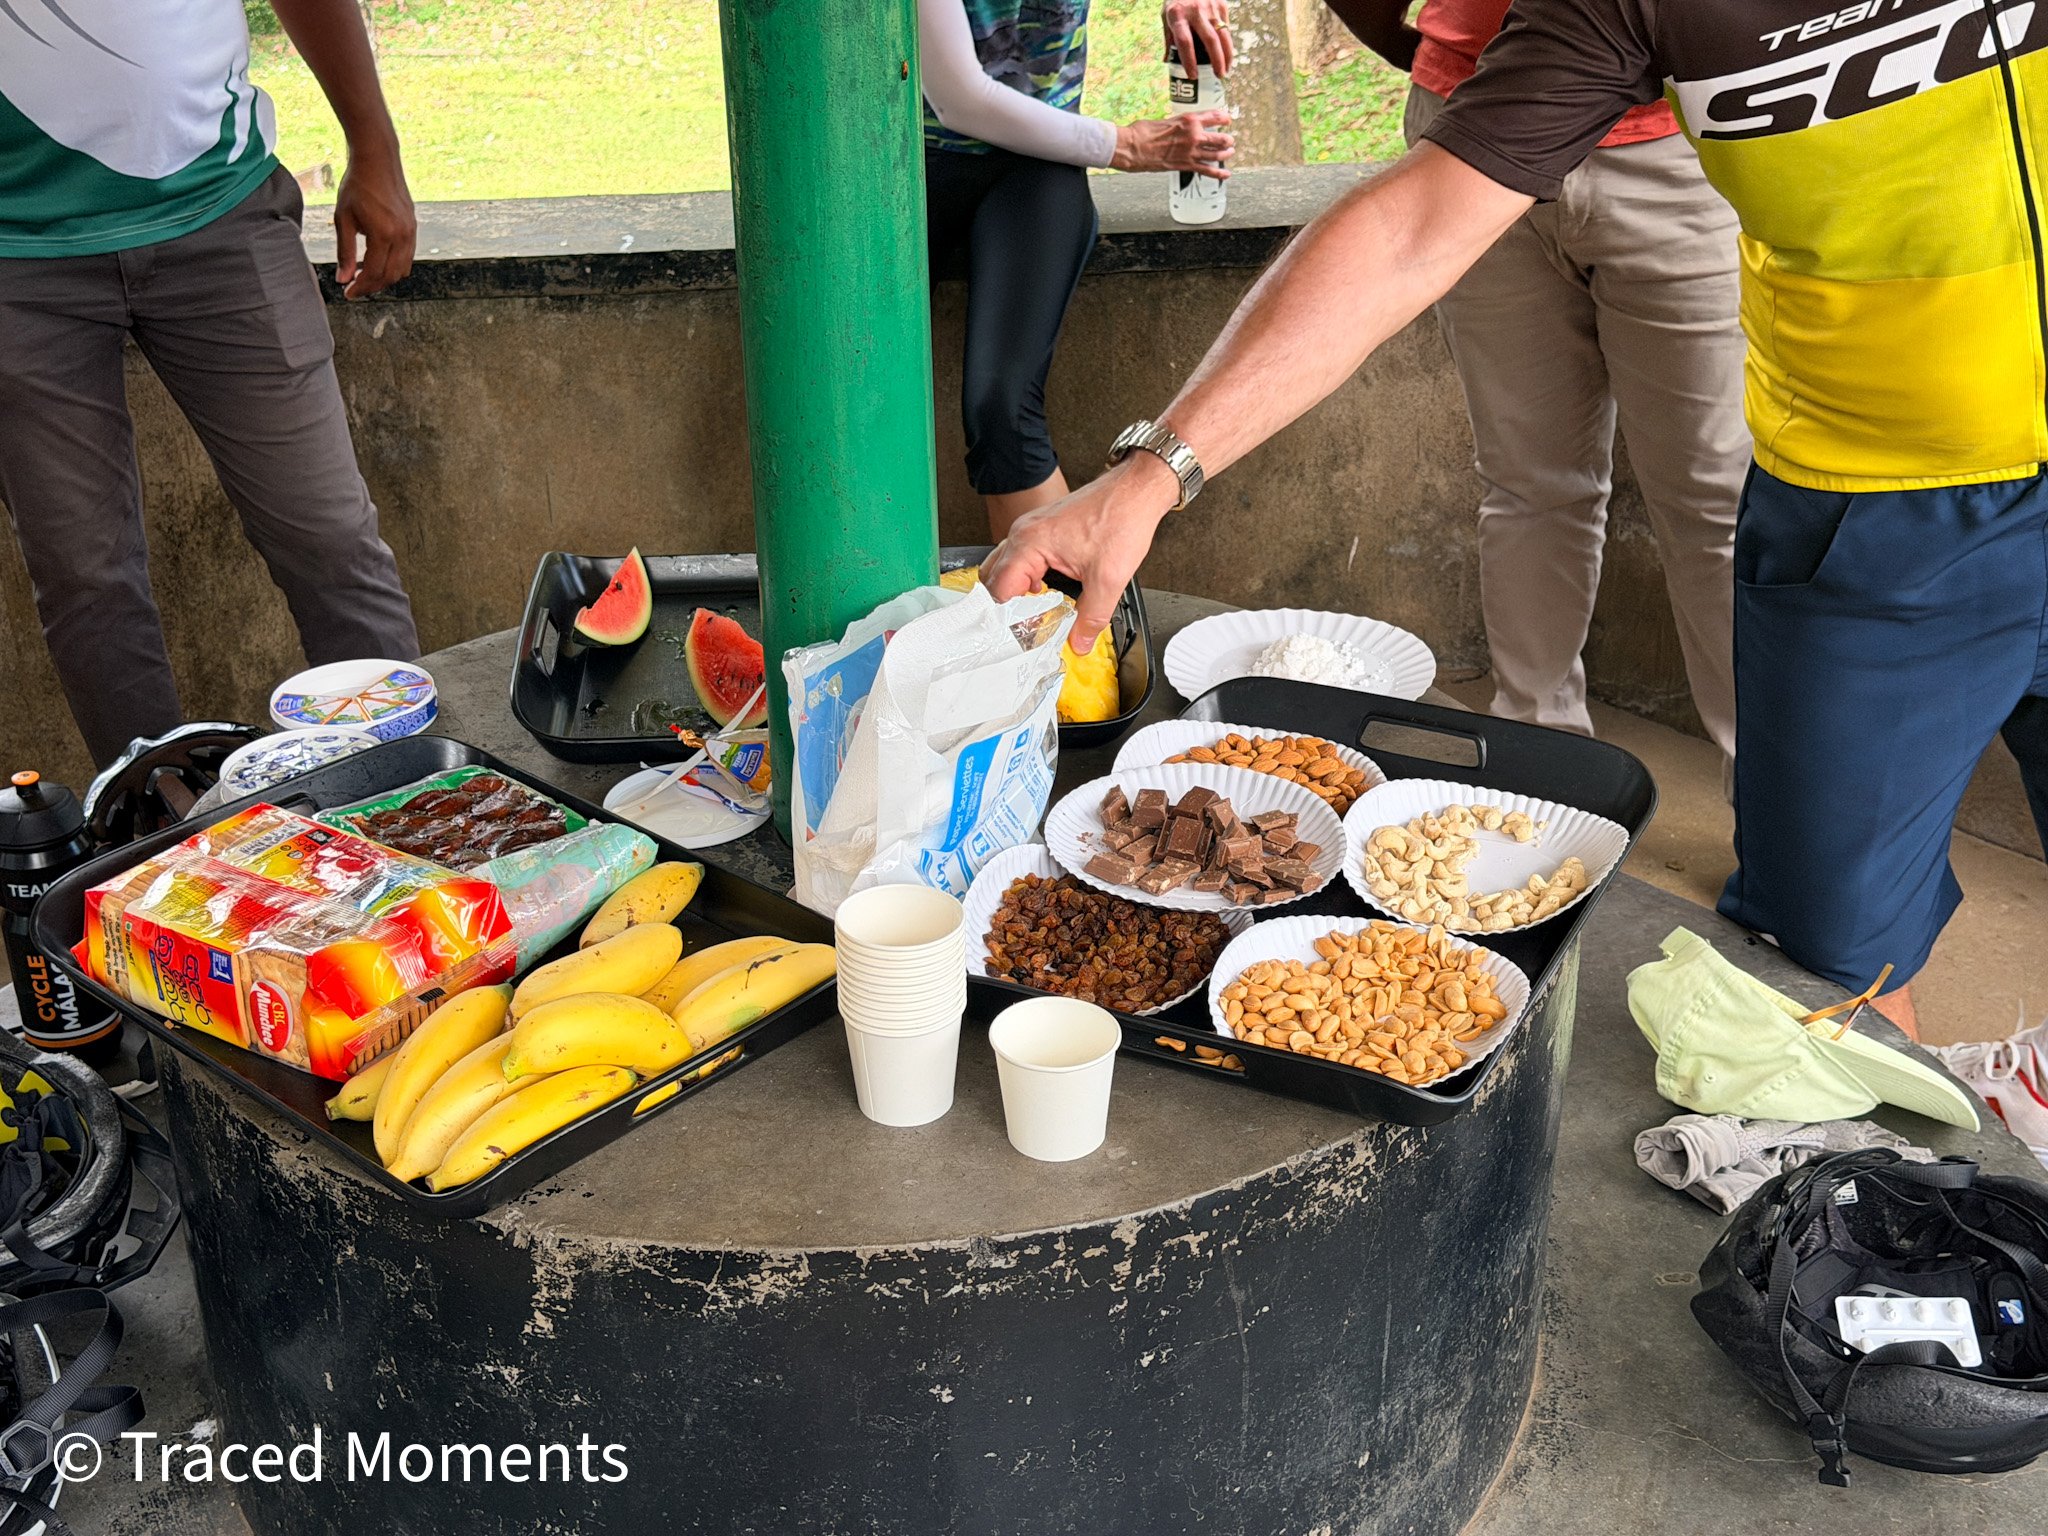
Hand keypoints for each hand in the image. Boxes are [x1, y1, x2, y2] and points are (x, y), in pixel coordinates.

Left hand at [334, 139, 415, 298]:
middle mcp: (402, 236)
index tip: (348, 293)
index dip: (360, 287)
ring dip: (385, 278)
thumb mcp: (343, 219)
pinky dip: (394, 266)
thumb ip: (344, 251)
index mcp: (383, 234)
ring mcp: (411, 232)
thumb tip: (343, 278)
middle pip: (390, 276)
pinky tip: (379, 262)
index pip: (373, 273)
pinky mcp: (413, 228)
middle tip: (355, 288)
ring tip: (366, 277)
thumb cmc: (357, 185)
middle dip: (372, 286)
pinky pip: (407, 257)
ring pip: (402, 270)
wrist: (378, 161)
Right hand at [985, 455, 1181, 653]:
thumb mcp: (1108, 579)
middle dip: (1005, 606)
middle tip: (1023, 628)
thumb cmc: (1122, 518)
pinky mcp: (1042, 529)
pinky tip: (1044, 591)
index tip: (1018, 634)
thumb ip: (1091, 617)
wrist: (1136, 491)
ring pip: (1006, 567)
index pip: (998, 589)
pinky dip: (1025, 577)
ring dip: (1015, 591)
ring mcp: (1031, 528)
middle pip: (993, 578)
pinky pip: (1020, 557)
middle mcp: (1024, 532)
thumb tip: (1079, 641)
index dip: (1005, 617)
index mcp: (1030, 542)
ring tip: (1034, 613)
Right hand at [1112, 111, 1234, 178]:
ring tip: (1229, 153)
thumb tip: (1179, 128)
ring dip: (1226, 154)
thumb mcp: (1165, 120)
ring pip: (1217, 154)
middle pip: (1220, 138)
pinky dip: (1219, 174)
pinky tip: (1226, 175)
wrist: (1133, 147)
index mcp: (1188, 119)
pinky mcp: (1186, 165)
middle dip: (1227, 140)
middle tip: (1229, 141)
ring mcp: (1191, 151)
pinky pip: (1207, 170)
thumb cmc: (1143, 133)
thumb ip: (1178, 125)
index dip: (1224, 118)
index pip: (1214, 116)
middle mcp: (1194, 135)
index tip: (1227, 119)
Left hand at [1162, 0, 1233, 74]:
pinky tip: (1226, 56)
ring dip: (1227, 55)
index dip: (1189, 61)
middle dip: (1216, 61)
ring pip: (1223, 35)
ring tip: (1226, 70)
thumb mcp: (1166, 15)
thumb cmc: (1176, 0)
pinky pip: (1226, 28)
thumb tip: (1168, 62)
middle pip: (1210, 40)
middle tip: (1219, 76)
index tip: (1193, 76)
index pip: (1184, 42)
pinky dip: (1227, 44)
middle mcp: (1195, 11)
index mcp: (1177, 16)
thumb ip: (1169, 38)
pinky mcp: (1221, 4)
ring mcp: (1210, 7)